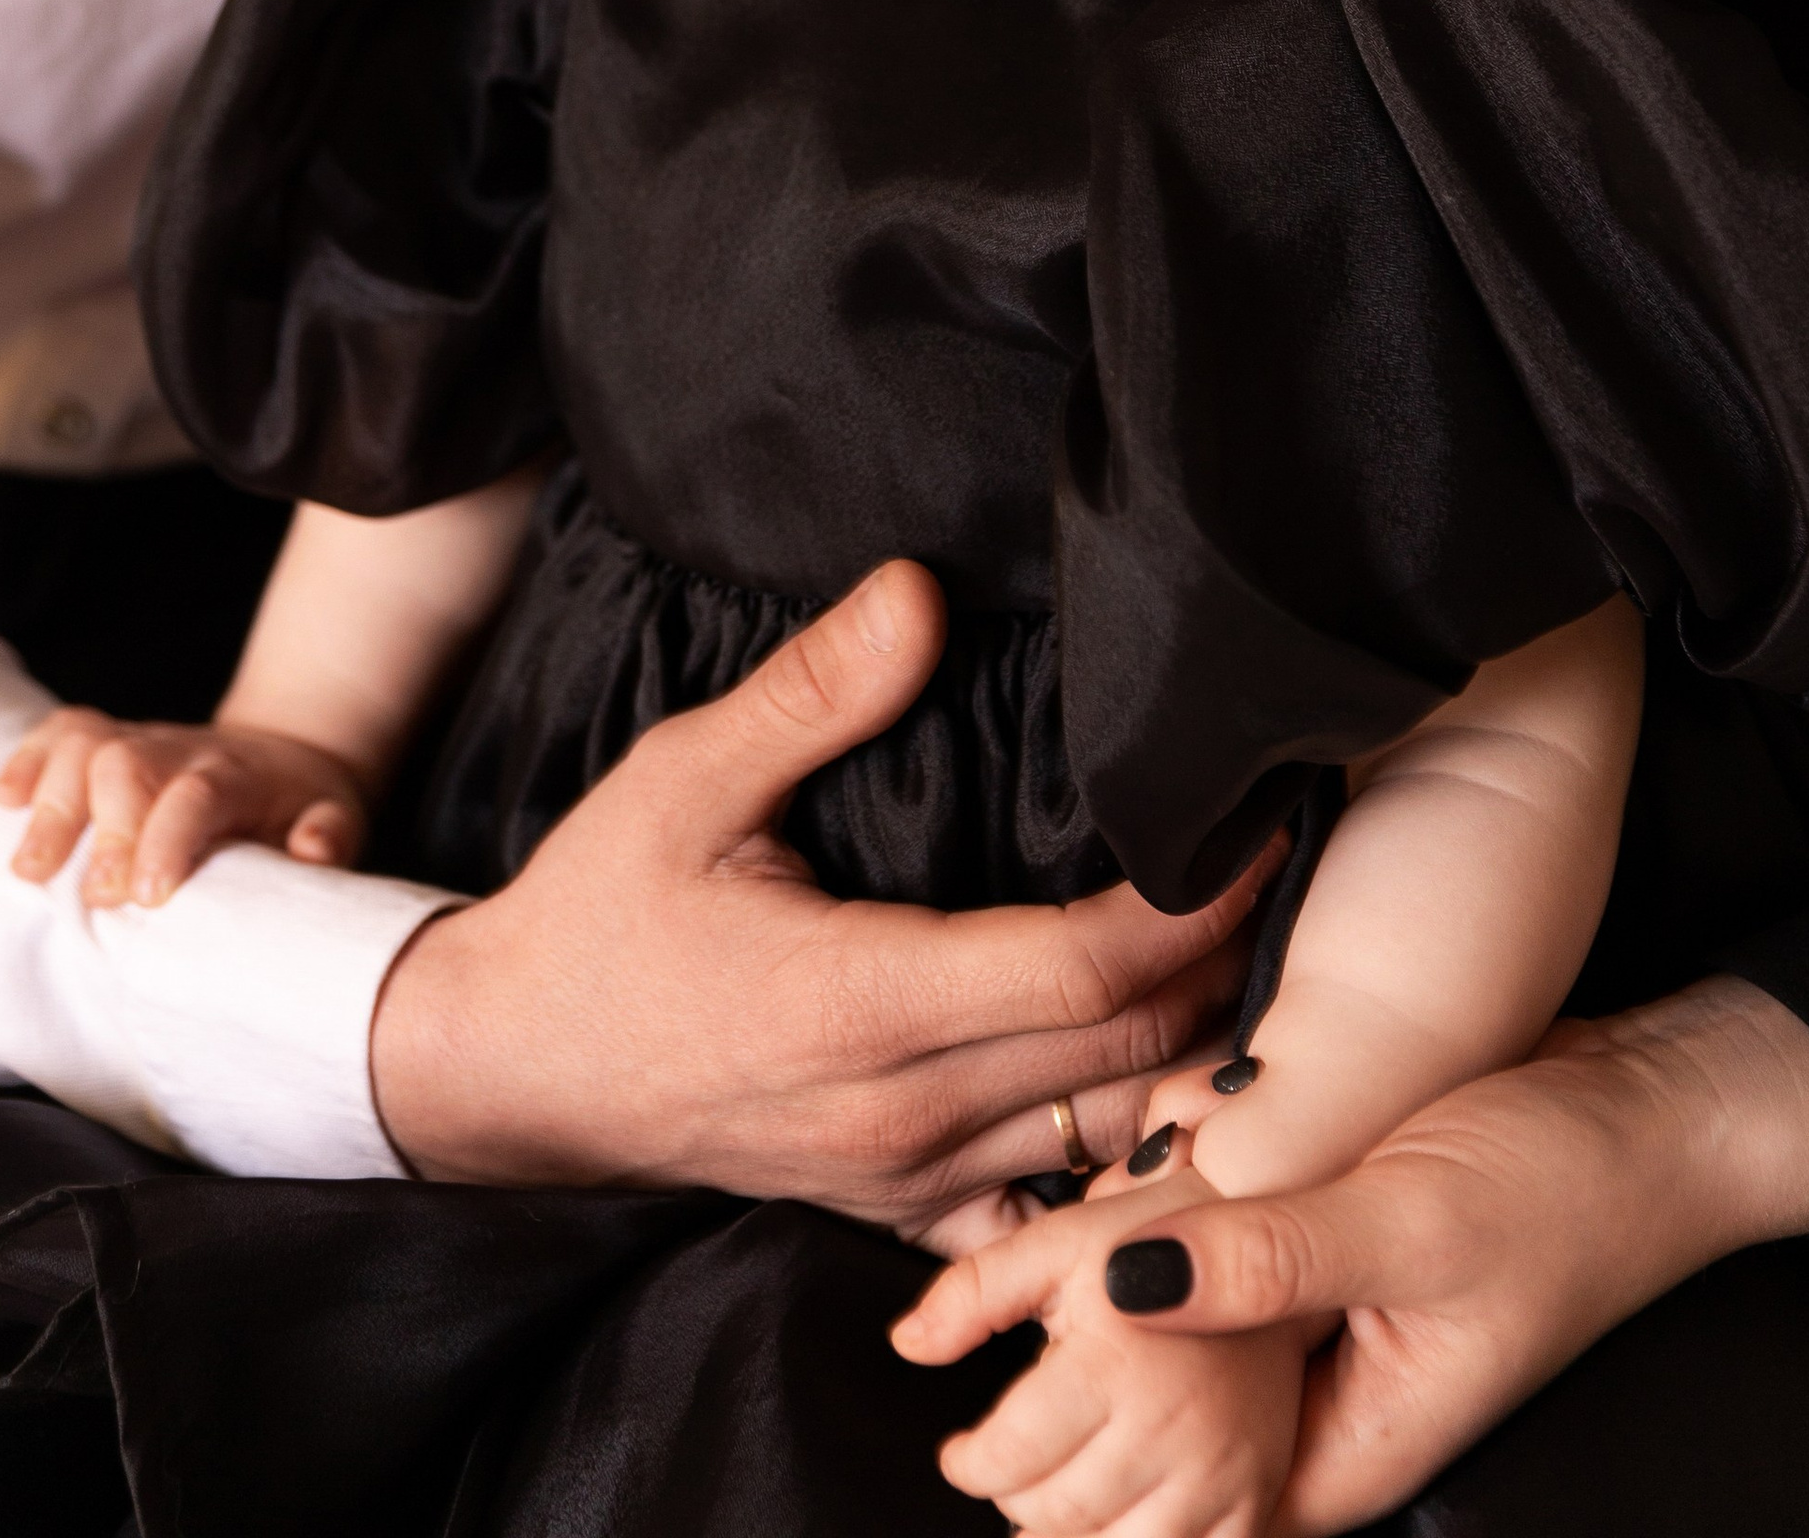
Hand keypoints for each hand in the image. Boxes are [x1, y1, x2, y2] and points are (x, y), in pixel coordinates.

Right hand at [0, 705, 367, 907]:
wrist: (288, 753)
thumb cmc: (302, 806)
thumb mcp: (337, 820)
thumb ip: (328, 837)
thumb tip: (313, 852)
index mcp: (236, 776)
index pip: (195, 796)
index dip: (166, 841)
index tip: (148, 896)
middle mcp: (181, 751)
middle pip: (129, 768)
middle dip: (105, 830)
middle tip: (95, 895)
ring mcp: (141, 741)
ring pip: (86, 747)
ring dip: (53, 803)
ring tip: (29, 868)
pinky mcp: (110, 742)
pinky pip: (61, 732)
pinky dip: (28, 759)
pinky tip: (2, 799)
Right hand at [369, 558, 1276, 1225]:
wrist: (509, 1073)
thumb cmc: (598, 915)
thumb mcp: (682, 778)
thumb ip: (812, 692)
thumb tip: (919, 591)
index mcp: (862, 1003)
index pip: (1085, 970)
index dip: (1193, 904)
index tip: (1259, 824)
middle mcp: (904, 1115)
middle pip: (1131, 1056)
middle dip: (1229, 965)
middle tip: (1299, 868)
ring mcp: (907, 1184)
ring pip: (1110, 1140)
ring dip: (1199, 1058)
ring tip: (1264, 958)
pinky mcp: (899, 1217)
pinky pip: (1050, 1217)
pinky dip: (1126, 1161)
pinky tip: (1176, 1094)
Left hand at [903, 1165, 1313, 1536]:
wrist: (1263, 1238)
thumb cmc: (1149, 1236)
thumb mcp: (1052, 1242)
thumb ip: (970, 1292)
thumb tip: (907, 1344)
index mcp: (1113, 1363)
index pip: (1011, 1460)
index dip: (968, 1464)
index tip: (961, 1453)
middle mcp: (1171, 1427)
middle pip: (1057, 1515)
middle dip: (1015, 1499)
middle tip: (1010, 1471)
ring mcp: (1220, 1472)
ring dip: (1072, 1536)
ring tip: (1056, 1498)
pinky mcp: (1256, 1496)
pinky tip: (1117, 1517)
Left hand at [942, 980, 1808, 1531]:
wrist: (1652, 1109)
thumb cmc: (1561, 1186)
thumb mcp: (1411, 1225)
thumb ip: (1272, 1262)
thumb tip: (1121, 1287)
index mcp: (1339, 1450)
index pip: (1173, 1508)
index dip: (1072, 1469)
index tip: (977, 1403)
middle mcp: (1316, 1402)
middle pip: (1157, 1431)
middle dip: (1064, 1385)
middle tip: (962, 1317)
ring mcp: (1313, 1323)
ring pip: (1169, 1331)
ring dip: (1100, 1283)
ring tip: (1017, 1238)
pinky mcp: (1310, 1243)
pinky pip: (1206, 1254)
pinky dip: (1151, 1218)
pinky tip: (1106, 1156)